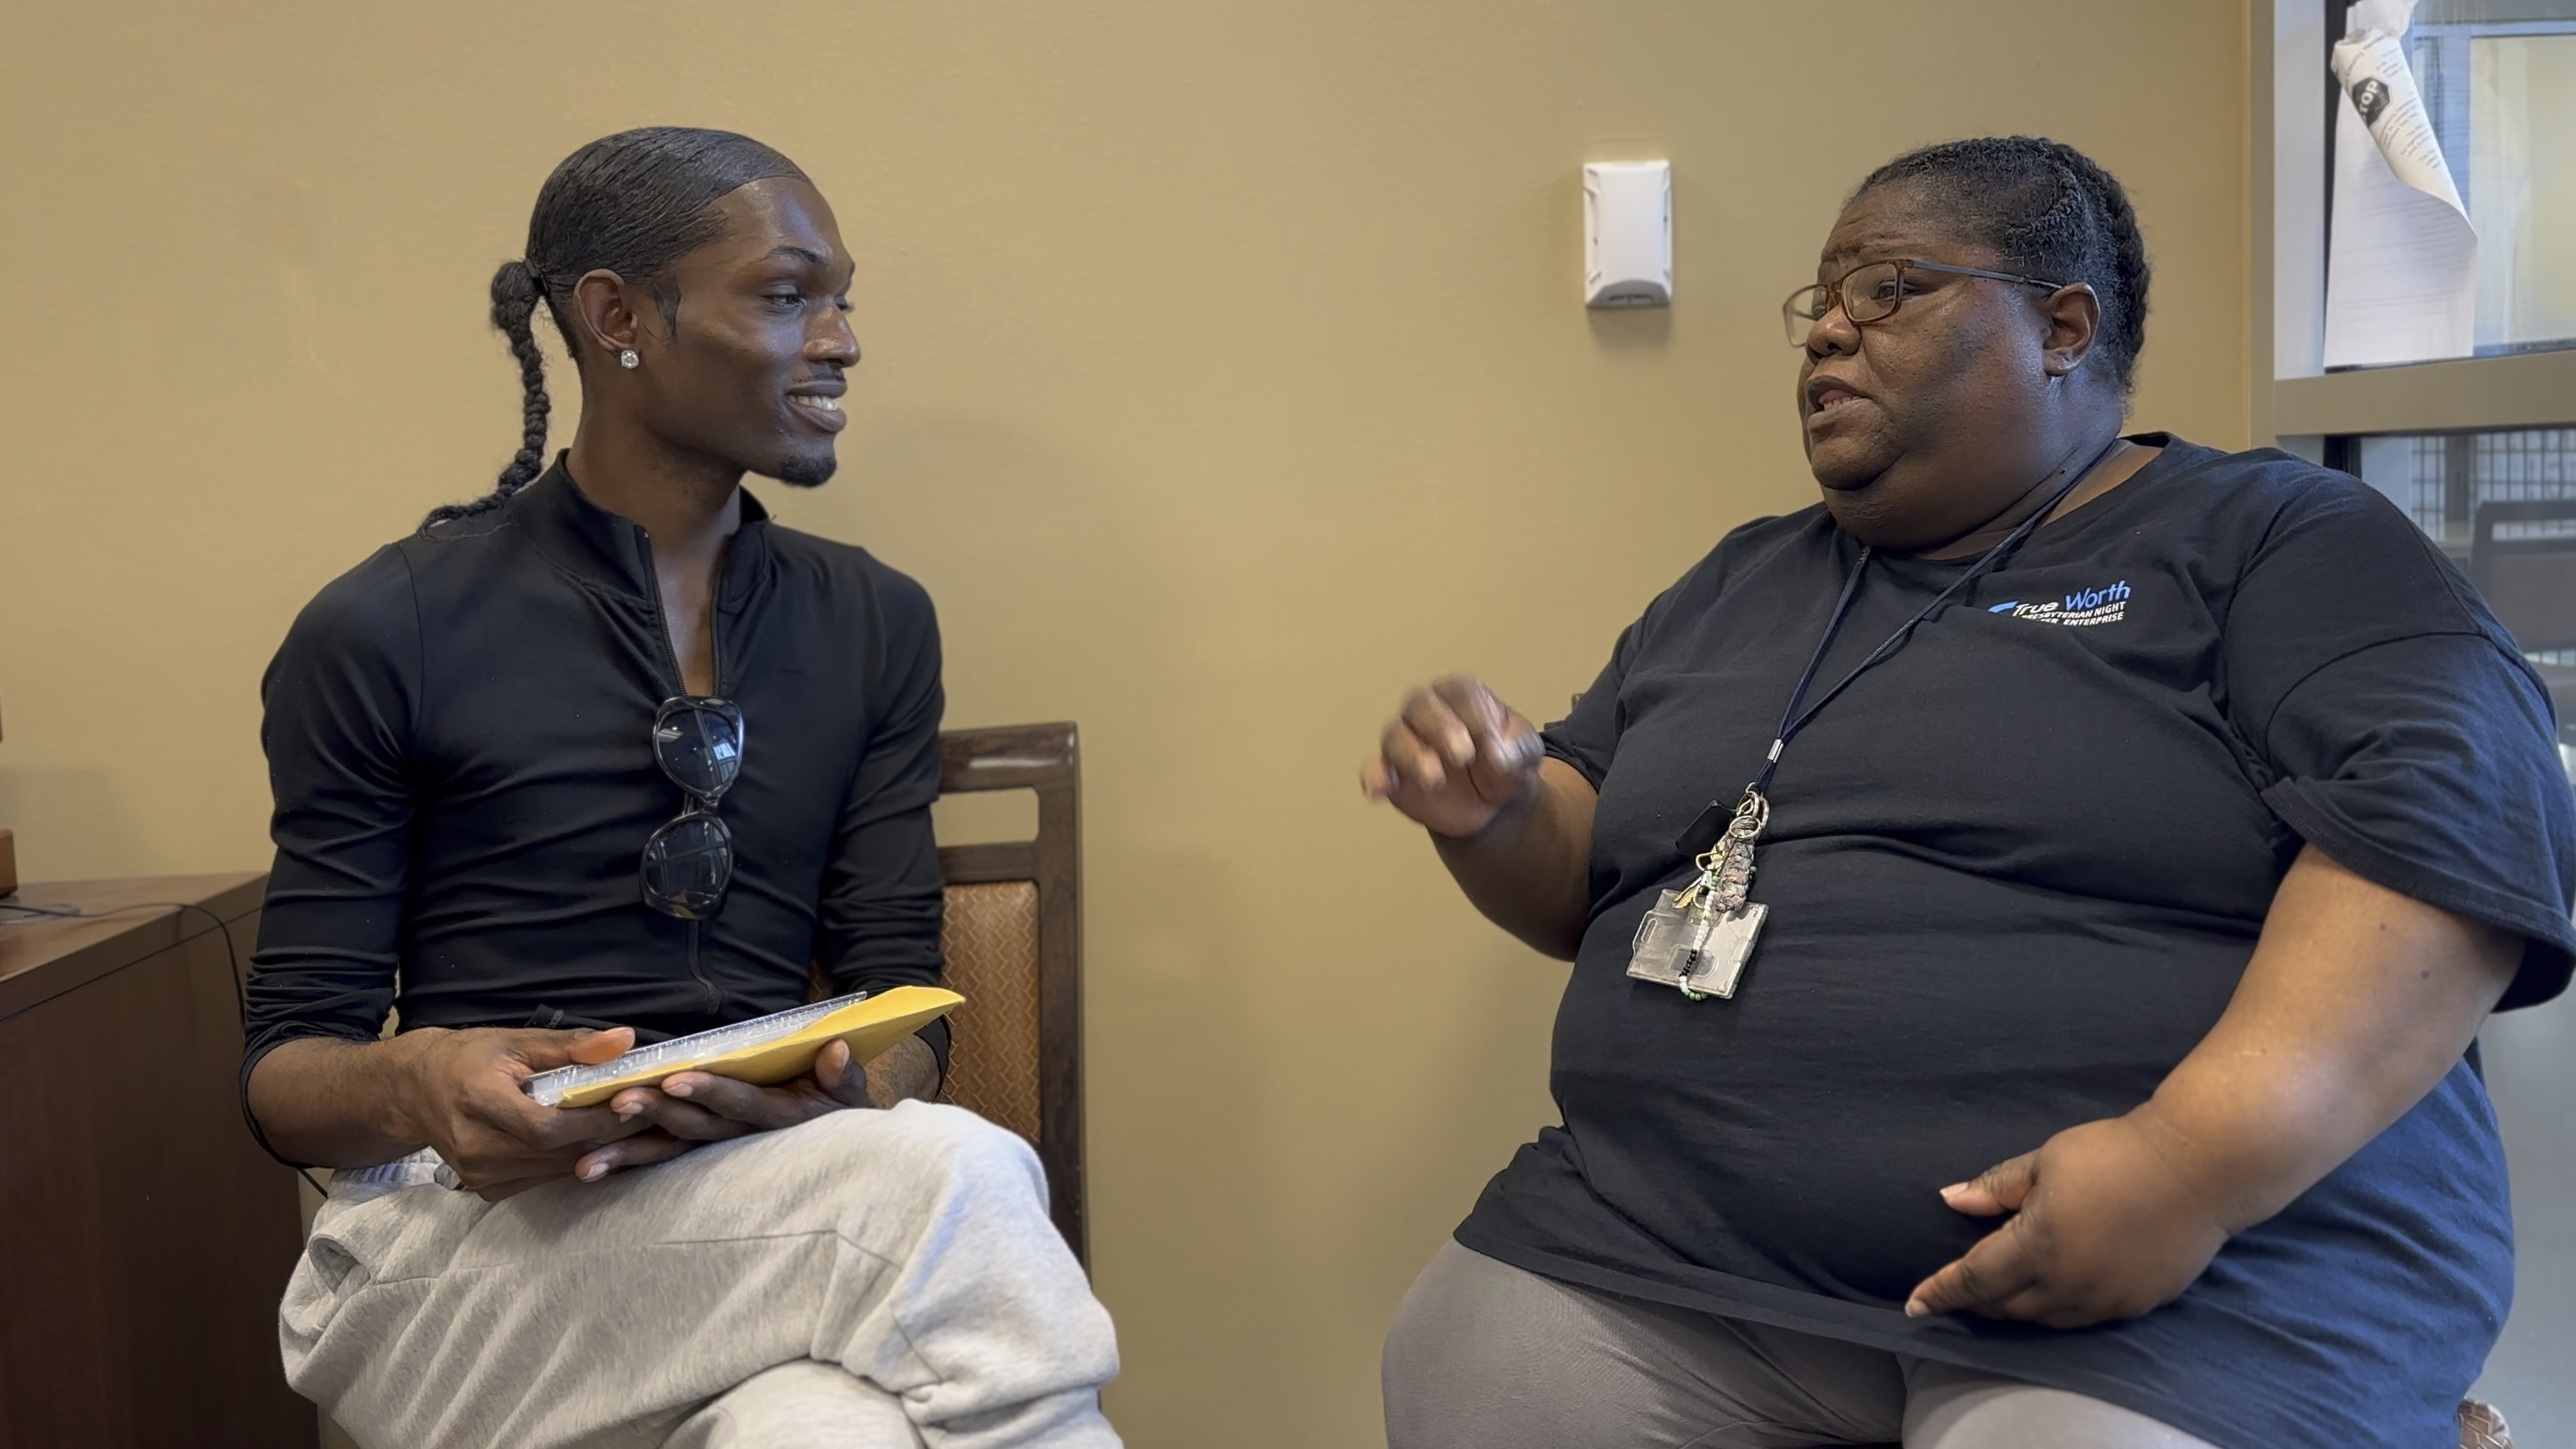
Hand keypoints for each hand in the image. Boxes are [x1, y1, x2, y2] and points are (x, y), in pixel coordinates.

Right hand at [395, 1025, 678, 1200]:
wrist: (415, 1092)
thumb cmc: (468, 1059)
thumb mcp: (516, 1041)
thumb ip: (571, 1046)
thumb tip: (625, 1040)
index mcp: (479, 1101)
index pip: (546, 1127)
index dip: (593, 1121)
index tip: (633, 1103)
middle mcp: (476, 1146)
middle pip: (557, 1152)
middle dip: (608, 1134)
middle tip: (649, 1114)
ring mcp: (479, 1174)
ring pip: (555, 1170)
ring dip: (597, 1150)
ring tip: (632, 1126)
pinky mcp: (486, 1189)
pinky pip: (542, 1179)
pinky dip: (572, 1161)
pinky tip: (594, 1143)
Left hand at [576, 1038, 887, 1179]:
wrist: (839, 1160)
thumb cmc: (841, 1110)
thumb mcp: (850, 1091)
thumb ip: (843, 1075)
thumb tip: (837, 1049)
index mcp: (777, 1114)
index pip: (739, 1102)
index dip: (710, 1091)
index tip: (677, 1078)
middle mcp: (742, 1136)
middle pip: (694, 1127)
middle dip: (657, 1114)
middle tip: (617, 1102)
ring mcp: (718, 1149)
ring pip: (670, 1150)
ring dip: (629, 1153)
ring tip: (585, 1161)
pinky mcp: (700, 1154)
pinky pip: (661, 1160)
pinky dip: (628, 1163)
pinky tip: (590, 1170)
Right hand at [1362, 675, 1545, 838]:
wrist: (1494, 802)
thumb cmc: (1506, 762)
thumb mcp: (1525, 755)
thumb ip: (1515, 752)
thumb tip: (1497, 756)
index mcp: (1463, 696)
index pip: (1460, 693)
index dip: (1474, 715)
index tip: (1492, 741)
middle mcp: (1428, 711)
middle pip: (1420, 704)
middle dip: (1439, 728)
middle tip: (1463, 755)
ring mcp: (1407, 741)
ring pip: (1395, 735)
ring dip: (1412, 755)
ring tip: (1435, 779)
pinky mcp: (1393, 773)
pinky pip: (1376, 769)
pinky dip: (1375, 777)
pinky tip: (1380, 789)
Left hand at [1905, 1113, 2229, 1327]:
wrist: (2198, 1168)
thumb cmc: (2115, 1154)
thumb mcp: (2046, 1160)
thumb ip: (1997, 1187)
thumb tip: (1950, 1201)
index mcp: (2038, 1246)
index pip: (1974, 1279)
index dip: (1941, 1292)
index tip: (1914, 1304)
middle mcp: (2068, 1283)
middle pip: (2006, 1307)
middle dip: (1976, 1302)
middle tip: (1955, 1293)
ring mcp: (2106, 1299)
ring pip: (2044, 1319)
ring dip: (2014, 1309)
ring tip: (1997, 1296)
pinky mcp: (2137, 1303)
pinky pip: (2083, 1317)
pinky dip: (2055, 1310)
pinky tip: (2051, 1293)